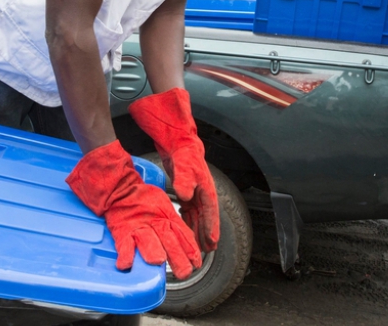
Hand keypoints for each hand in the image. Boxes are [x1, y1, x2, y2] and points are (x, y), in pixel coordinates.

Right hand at [67, 140, 201, 278]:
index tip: (197, 263)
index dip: (191, 249)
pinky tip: (126, 265)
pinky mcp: (123, 231)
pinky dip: (125, 255)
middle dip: (177, 257)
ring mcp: (139, 228)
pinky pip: (124, 244)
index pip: (183, 235)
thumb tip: (189, 245)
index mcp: (168, 218)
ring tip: (158, 261)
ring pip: (147, 241)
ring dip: (152, 251)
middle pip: (168, 241)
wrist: (122, 190)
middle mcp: (155, 224)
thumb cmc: (145, 201)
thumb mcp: (166, 208)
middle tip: (184, 272)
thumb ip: (176, 225)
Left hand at [129, 88, 220, 252]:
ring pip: (197, 214)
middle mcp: (200, 189)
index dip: (211, 227)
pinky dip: (188, 219)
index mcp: (204, 184)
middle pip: (205, 215)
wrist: (176, 135)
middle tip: (206, 252)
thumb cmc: (182, 148)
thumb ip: (183, 179)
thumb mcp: (181, 162)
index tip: (211, 243)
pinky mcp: (184, 186)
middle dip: (206, 234)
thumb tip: (186, 197)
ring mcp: (193, 188)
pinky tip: (185, 228)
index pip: (210, 210)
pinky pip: (188, 208)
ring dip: (197, 229)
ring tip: (197, 245)